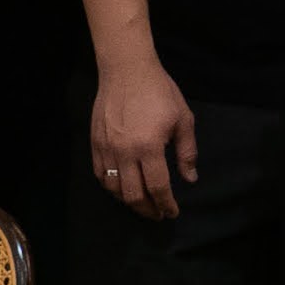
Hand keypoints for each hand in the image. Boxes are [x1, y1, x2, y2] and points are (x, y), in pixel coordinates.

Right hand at [89, 59, 198, 219]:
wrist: (126, 70)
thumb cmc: (159, 92)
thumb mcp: (183, 119)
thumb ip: (186, 152)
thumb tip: (190, 179)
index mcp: (149, 147)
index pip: (158, 187)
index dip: (166, 204)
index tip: (173, 212)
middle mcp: (125, 153)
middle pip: (133, 195)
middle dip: (148, 210)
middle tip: (158, 214)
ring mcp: (106, 149)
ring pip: (113, 189)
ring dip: (129, 201)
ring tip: (142, 203)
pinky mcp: (95, 144)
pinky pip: (100, 175)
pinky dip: (111, 188)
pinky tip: (121, 189)